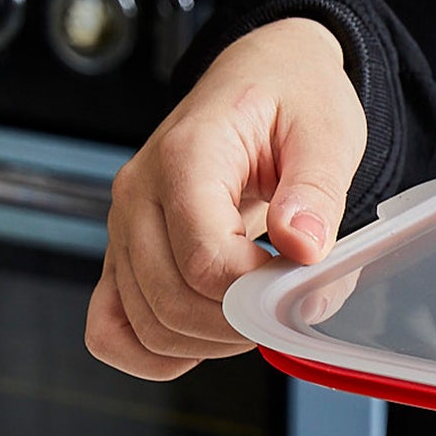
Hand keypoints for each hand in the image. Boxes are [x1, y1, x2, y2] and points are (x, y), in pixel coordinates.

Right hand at [85, 18, 367, 380]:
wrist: (260, 81)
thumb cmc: (290, 101)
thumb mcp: (325, 130)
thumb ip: (316, 191)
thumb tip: (302, 246)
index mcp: (186, 156)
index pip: (206, 261)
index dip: (257, 292)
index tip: (295, 279)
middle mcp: (139, 195)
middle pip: (171, 304)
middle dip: (237, 326)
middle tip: (280, 303)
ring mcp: (123, 230)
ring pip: (146, 326)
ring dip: (207, 343)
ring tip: (251, 312)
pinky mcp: (123, 257)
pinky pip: (111, 332)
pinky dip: (155, 354)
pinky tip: (202, 340)